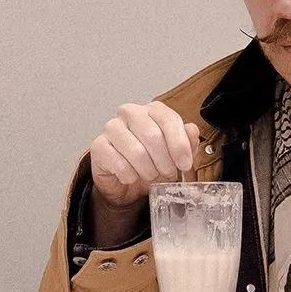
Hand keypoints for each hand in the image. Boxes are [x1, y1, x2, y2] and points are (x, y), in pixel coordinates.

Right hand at [89, 101, 199, 242]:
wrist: (127, 181)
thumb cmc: (152, 161)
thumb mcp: (175, 154)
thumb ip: (187, 141)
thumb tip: (191, 131)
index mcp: (152, 110)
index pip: (168, 119)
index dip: (179, 145)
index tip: (185, 164)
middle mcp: (131, 113)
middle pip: (153, 135)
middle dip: (165, 161)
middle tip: (168, 174)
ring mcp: (112, 127)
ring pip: (136, 151)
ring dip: (148, 170)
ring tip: (151, 176)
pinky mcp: (99, 146)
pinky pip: (119, 164)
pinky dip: (130, 176)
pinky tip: (132, 177)